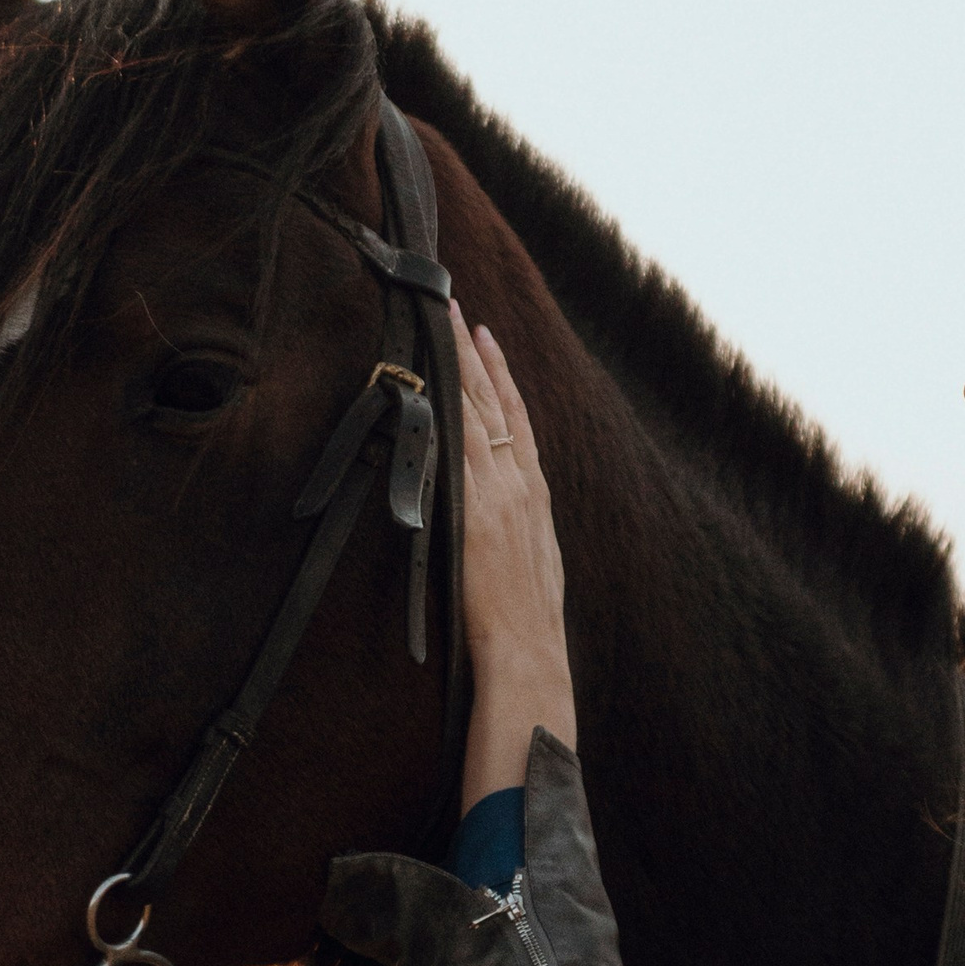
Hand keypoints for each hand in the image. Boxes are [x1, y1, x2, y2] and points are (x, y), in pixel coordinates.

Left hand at [451, 307, 576, 808]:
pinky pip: (459, 445)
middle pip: (497, 404)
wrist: (530, 659)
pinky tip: (427, 378)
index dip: (502, 378)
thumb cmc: (527, 632)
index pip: (520, 422)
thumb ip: (511, 537)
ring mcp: (501, 495)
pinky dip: (447, 408)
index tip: (487, 339)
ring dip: (456, 366)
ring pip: (477, 413)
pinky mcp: (477, 509)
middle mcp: (523, 488)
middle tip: (455, 306)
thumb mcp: (529, 572)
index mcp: (537, 501)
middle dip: (475, 354)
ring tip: (438, 322)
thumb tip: (490, 524)